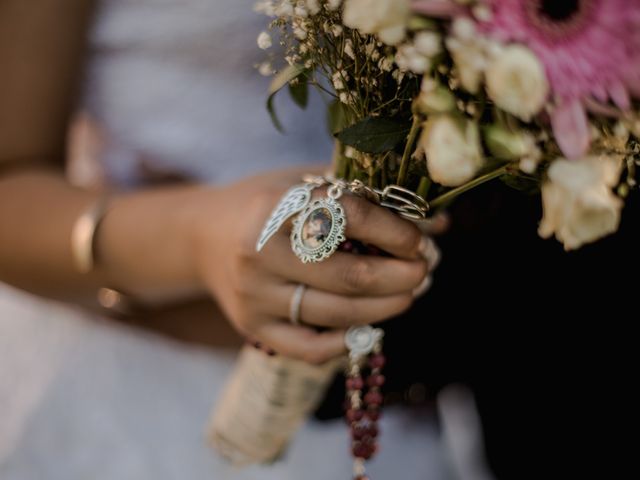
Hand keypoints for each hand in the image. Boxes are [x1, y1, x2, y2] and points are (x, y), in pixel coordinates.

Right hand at [191, 166, 438, 363]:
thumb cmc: (267, 205)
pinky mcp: (252, 328)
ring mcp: (254, 296)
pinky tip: (369, 324)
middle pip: (349, 275)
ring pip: (336, 314)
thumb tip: (438, 225)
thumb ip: (366, 197)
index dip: (396, 231)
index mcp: (276, 206)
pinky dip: (348, 340)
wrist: (204, 237)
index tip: (420, 241)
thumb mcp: (306, 185)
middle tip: (425, 271)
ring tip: (408, 294)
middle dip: (401, 277)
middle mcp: (259, 252)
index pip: (350, 217)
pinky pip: (311, 348)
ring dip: (387, 308)